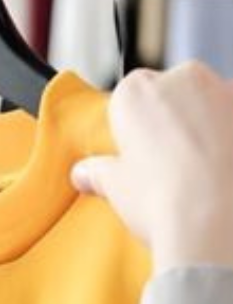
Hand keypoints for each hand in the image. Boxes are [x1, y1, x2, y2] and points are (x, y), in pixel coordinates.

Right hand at [71, 62, 232, 274]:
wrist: (221, 224)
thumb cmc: (163, 199)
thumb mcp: (116, 187)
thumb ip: (99, 172)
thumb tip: (85, 173)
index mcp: (137, 90)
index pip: (131, 93)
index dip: (135, 122)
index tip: (138, 149)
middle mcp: (184, 80)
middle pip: (177, 91)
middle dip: (176, 118)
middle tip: (173, 162)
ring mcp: (228, 93)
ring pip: (215, 103)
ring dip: (212, 127)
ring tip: (208, 171)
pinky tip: (227, 170)